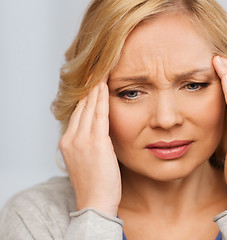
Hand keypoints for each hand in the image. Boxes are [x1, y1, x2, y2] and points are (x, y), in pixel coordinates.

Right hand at [58, 75, 120, 216]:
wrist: (95, 202)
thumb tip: (98, 131)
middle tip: (96, 71)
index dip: (85, 98)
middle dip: (89, 89)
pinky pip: (99, 115)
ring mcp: (82, 140)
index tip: (92, 84)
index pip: (77, 114)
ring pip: (89, 108)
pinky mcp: (96, 143)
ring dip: (96, 89)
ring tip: (101, 73)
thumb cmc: (95, 184)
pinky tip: (105, 87)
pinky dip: (102, 99)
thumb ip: (88, 143)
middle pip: (81, 107)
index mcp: (67, 143)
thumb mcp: (86, 160)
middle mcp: (71, 139)